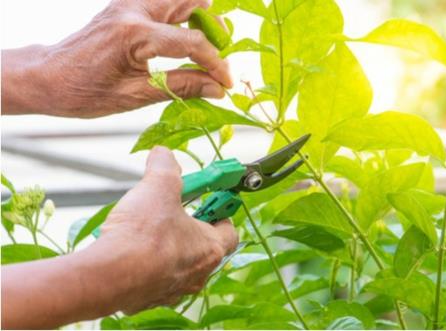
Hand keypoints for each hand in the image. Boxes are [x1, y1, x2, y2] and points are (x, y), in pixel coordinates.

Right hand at [0, 147, 236, 328]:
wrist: (106, 276)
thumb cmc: (141, 235)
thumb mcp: (158, 187)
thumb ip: (165, 167)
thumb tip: (163, 154)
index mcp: (210, 249)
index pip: (230, 233)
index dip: (220, 214)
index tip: (208, 202)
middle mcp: (197, 275)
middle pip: (202, 249)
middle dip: (189, 229)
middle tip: (173, 212)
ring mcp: (173, 291)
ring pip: (177, 266)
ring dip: (166, 248)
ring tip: (146, 231)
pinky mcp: (147, 300)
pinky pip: (152, 280)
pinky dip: (144, 266)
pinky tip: (127, 252)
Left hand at [1, 0, 231, 117]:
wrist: (47, 76)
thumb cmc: (83, 91)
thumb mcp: (136, 96)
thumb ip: (182, 87)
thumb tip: (217, 89)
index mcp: (135, 35)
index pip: (192, 43)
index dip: (216, 64)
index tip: (228, 82)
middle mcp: (133, 10)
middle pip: (190, 1)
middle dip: (213, 27)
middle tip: (223, 52)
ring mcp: (128, 4)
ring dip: (199, 16)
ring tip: (208, 43)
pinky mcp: (126, 6)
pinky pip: (163, 3)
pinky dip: (181, 15)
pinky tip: (186, 36)